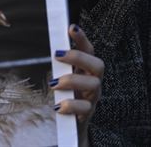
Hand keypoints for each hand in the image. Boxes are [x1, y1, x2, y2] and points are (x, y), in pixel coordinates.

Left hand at [51, 24, 103, 146]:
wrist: (72, 123)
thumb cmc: (66, 94)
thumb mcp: (62, 76)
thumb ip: (60, 63)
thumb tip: (52, 45)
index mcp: (85, 69)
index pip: (89, 50)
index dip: (82, 38)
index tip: (72, 27)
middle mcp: (93, 80)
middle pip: (98, 65)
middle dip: (78, 57)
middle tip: (56, 54)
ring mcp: (93, 97)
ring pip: (94, 85)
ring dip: (72, 81)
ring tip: (53, 84)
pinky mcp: (88, 113)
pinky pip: (86, 108)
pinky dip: (71, 106)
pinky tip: (58, 106)